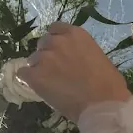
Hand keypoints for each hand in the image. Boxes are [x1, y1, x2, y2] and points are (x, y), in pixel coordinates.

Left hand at [15, 22, 130, 121]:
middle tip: (55, 69)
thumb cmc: (109, 84)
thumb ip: (81, 51)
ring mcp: (44, 58)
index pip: (55, 28)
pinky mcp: (34, 76)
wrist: (102, 104)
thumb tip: (74, 58)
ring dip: (39, 68)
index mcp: (75, 34)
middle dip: (47, 54)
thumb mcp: (98, 56)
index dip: (56, 40)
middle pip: (43, 43)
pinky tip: (39, 88)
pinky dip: (28, 80)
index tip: (59, 51)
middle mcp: (57, 41)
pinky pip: (23, 73)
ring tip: (50, 82)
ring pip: (33, 59)